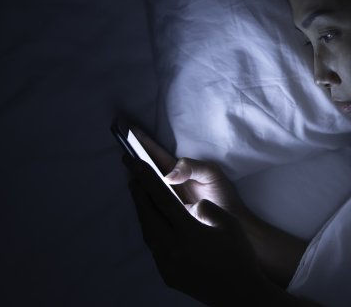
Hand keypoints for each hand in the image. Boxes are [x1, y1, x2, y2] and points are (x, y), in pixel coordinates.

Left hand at [124, 152, 270, 305]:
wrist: (239, 293)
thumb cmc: (238, 254)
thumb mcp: (227, 223)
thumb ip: (206, 208)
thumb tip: (191, 205)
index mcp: (190, 232)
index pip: (162, 199)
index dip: (148, 179)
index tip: (137, 164)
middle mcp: (174, 248)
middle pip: (149, 214)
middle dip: (139, 192)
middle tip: (132, 174)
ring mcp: (168, 264)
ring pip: (148, 232)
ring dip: (143, 211)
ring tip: (140, 196)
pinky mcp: (167, 275)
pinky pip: (153, 247)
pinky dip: (150, 230)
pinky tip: (153, 223)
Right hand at [128, 122, 250, 219]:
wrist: (231, 223)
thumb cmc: (222, 195)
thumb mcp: (211, 174)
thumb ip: (192, 167)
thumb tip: (169, 176)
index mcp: (179, 170)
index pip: (156, 153)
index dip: (143, 141)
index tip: (129, 128)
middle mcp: (168, 182)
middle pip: (146, 166)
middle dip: (132, 153)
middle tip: (119, 140)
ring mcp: (165, 198)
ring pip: (144, 184)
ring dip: (133, 173)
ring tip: (123, 160)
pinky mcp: (165, 214)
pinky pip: (149, 203)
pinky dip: (139, 196)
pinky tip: (132, 189)